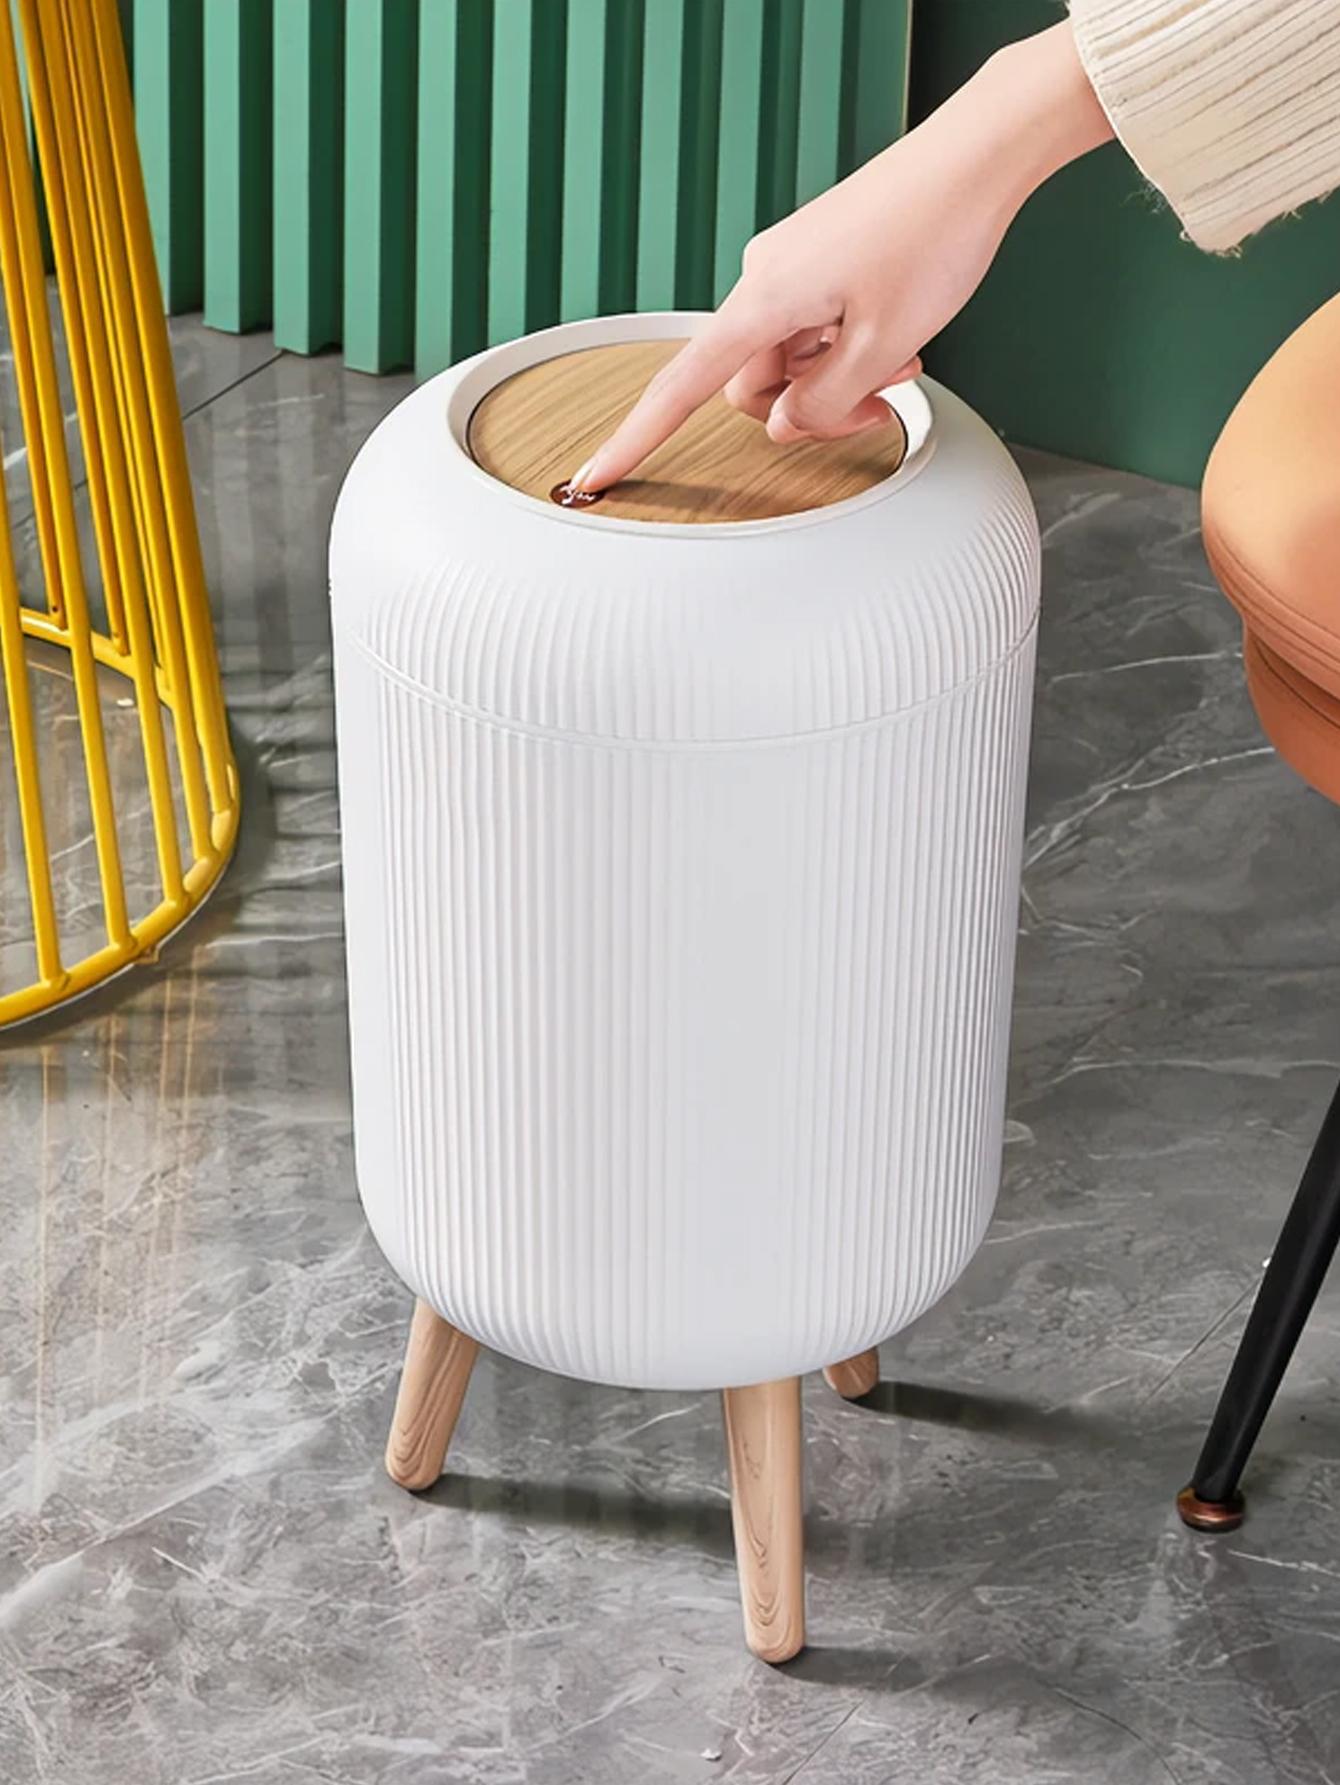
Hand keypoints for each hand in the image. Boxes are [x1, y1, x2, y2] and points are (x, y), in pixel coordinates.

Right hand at [573, 22, 1110, 492]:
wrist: (973, 160)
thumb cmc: (934, 235)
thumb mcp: (881, 349)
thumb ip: (824, 407)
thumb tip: (786, 427)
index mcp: (764, 302)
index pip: (680, 389)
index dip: (635, 440)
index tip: (594, 476)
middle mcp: (764, 280)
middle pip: (752, 387)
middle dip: (807, 411)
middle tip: (873, 407)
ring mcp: (790, 268)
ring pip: (790, 362)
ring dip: (838, 378)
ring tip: (900, 360)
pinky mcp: (817, 261)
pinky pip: (813, 328)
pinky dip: (847, 347)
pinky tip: (896, 333)